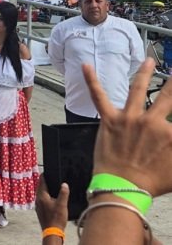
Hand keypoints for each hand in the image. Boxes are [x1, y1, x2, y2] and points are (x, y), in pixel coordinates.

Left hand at [35, 175, 68, 229]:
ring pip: (41, 194)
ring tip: (52, 187)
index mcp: (41, 196)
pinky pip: (42, 200)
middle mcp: (38, 199)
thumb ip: (63, 193)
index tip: (46, 171)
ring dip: (46, 190)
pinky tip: (51, 198)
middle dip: (45, 182)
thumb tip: (64, 184)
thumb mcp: (62, 204)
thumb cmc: (56, 218)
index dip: (44, 176)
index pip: (41, 182)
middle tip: (50, 178)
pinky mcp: (40, 210)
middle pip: (40, 188)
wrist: (52, 231)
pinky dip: (46, 196)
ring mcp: (38, 205)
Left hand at [82, 58, 171, 196]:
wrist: (124, 188)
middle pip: (168, 97)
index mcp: (170, 133)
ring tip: (147, 61)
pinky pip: (98, 97)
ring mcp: (129, 118)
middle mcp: (152, 121)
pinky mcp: (109, 120)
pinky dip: (91, 80)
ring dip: (143, 73)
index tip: (171, 122)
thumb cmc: (153, 182)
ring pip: (137, 89)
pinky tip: (85, 66)